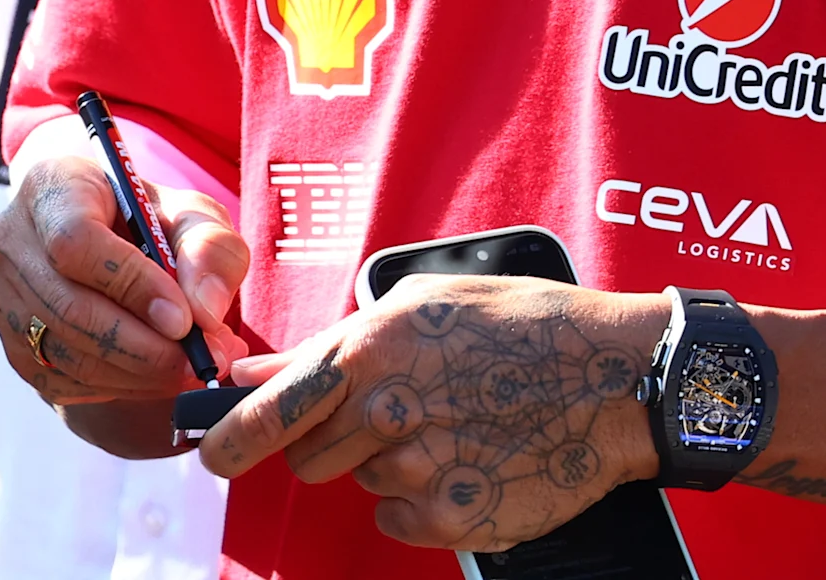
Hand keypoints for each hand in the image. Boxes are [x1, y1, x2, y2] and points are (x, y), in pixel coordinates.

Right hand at [0, 151, 246, 407]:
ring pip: (67, 354)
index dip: (130, 285)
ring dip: (139, 374)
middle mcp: (9, 240)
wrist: (109, 247)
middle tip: (202, 361)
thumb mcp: (193, 216)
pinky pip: (62, 382)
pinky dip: (119, 388)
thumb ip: (209, 251)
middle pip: (69, 308)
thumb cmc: (150, 222)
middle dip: (145, 347)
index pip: (75, 240)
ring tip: (192, 368)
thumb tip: (204, 311)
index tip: (183, 320)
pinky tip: (156, 374)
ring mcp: (0, 296)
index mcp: (50, 187)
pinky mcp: (10, 344)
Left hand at [199, 275, 665, 551]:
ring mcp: (417, 471)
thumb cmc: (525, 328)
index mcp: (370, 352)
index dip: (230, 440)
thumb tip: (255, 373)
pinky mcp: (449, 518)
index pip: (269, 413)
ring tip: (446, 425)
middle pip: (308, 457)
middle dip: (332, 441)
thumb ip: (332, 343)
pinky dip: (420, 499)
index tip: (210, 454)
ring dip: (385, 463)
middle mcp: (385, 414)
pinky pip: (396, 518)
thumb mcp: (422, 306)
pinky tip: (465, 459)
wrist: (615, 381)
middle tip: (391, 416)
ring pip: (359, 482)